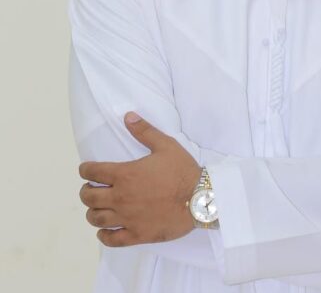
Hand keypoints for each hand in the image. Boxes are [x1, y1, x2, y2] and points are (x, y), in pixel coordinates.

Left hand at [79, 113, 200, 246]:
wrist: (200, 199)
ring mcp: (127, 218)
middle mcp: (121, 197)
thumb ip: (144, 131)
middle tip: (90, 188)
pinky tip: (104, 230)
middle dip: (85, 190)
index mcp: (125, 175)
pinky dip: (103, 235)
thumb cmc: (182, 170)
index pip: (93, 172)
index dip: (85, 169)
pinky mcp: (136, 235)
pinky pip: (111, 239)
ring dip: (92, 211)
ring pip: (96, 218)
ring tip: (96, 207)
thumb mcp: (166, 145)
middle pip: (90, 197)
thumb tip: (127, 116)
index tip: (86, 170)